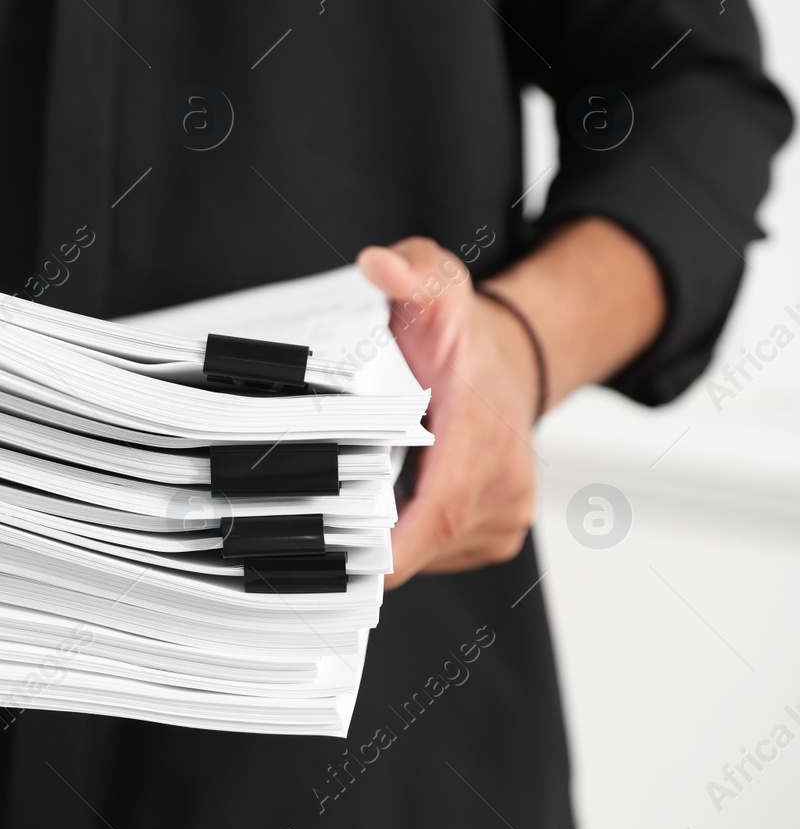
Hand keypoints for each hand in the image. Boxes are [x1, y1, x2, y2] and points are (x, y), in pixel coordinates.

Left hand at [356, 238, 540, 587]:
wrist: (510, 361)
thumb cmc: (465, 337)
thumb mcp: (438, 285)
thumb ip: (410, 271)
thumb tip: (379, 265)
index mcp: (485, 425)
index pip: (443, 506)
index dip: (397, 545)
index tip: (353, 563)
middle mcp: (507, 474)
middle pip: (429, 538)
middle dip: (372, 540)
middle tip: (318, 526)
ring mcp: (508, 509)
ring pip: (433, 550)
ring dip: (391, 535)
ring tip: (357, 496)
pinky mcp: (498, 531)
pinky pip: (444, 553)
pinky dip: (411, 536)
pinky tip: (392, 502)